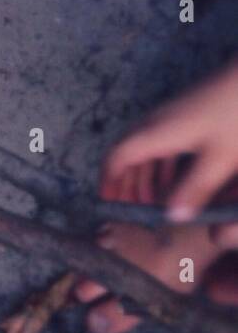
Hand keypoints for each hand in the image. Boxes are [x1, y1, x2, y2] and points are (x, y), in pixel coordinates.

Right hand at [101, 59, 237, 231]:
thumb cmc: (235, 114)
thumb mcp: (219, 158)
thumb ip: (196, 189)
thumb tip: (174, 218)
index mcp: (156, 133)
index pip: (117, 157)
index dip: (108, 180)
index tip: (107, 202)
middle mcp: (155, 123)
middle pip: (126, 153)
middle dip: (123, 182)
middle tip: (127, 208)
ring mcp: (169, 117)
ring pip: (143, 148)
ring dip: (141, 175)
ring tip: (149, 200)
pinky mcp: (183, 116)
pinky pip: (159, 143)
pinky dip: (158, 165)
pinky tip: (172, 180)